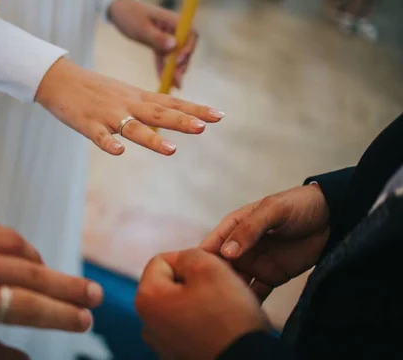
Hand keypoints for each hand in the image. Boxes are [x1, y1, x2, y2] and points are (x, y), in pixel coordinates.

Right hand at [36, 58, 223, 155]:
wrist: (59, 78)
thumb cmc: (94, 89)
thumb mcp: (125, 93)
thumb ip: (146, 106)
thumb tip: (170, 116)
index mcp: (137, 98)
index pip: (171, 103)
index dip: (195, 110)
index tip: (219, 115)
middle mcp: (127, 104)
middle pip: (158, 114)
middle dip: (181, 121)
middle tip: (204, 127)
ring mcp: (108, 114)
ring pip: (133, 128)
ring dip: (152, 138)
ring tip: (171, 149)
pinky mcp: (88, 124)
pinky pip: (100, 136)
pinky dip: (109, 144)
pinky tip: (119, 152)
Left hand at [108, 0, 197, 88]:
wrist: (118, 9)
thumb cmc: (129, 14)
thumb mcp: (141, 27)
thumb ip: (157, 37)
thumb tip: (174, 45)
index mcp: (173, 19)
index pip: (190, 33)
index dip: (188, 48)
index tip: (179, 60)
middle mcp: (174, 28)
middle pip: (185, 47)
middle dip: (182, 64)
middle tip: (177, 79)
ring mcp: (167, 36)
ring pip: (176, 55)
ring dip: (175, 69)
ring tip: (173, 84)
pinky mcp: (160, 42)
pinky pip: (165, 57)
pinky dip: (164, 68)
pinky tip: (163, 80)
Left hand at [136, 249, 268, 358]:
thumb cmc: (228, 315)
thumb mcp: (209, 267)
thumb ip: (189, 254)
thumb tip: (183, 261)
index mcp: (146, 300)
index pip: (161, 261)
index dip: (188, 259)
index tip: (210, 270)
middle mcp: (147, 325)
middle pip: (170, 284)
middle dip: (194, 280)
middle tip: (220, 285)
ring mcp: (163, 344)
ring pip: (182, 305)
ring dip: (201, 299)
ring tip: (225, 304)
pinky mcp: (180, 356)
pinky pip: (190, 326)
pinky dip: (205, 320)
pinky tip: (224, 323)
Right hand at [200, 185, 329, 300]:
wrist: (333, 217)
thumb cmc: (298, 205)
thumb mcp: (272, 210)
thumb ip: (250, 229)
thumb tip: (226, 252)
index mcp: (234, 227)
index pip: (210, 245)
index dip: (197, 259)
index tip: (187, 276)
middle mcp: (239, 247)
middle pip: (218, 268)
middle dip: (210, 282)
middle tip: (205, 299)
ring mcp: (254, 263)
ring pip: (234, 283)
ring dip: (228, 295)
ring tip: (222, 310)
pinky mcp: (271, 277)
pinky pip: (257, 293)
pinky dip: (250, 302)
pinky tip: (243, 314)